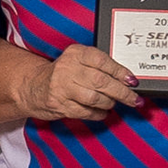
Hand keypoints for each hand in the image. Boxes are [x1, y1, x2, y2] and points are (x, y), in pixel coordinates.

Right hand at [16, 44, 141, 122]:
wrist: (34, 86)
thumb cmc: (63, 74)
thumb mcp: (78, 61)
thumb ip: (100, 67)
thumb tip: (127, 80)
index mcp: (75, 53)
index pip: (103, 61)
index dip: (121, 72)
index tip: (132, 81)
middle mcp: (67, 68)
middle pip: (101, 81)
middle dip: (122, 92)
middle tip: (133, 99)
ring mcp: (61, 87)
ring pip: (95, 98)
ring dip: (109, 103)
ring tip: (113, 103)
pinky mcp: (59, 104)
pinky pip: (85, 112)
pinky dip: (98, 114)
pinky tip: (102, 112)